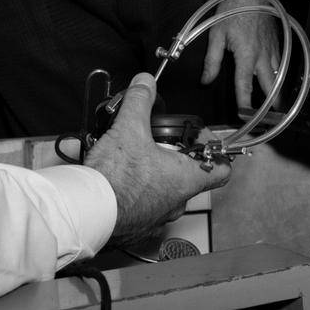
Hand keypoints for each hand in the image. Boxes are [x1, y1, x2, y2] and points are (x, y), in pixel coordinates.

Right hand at [84, 73, 230, 247]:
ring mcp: (157, 217)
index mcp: (185, 180)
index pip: (221, 170)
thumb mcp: (129, 128)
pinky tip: (118, 175)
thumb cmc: (114, 180)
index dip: (216, 151)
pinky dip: (136, 190)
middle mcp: (176, 202)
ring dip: (155, 173)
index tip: (201, 139)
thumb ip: (140, 101)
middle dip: (176, 156)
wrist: (87, 212)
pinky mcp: (137, 225)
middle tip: (160, 142)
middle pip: (190, 177)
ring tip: (134, 156)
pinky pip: (144, 205)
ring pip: (166, 191)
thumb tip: (145, 83)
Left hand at [200, 0, 281, 110]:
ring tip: (276, 106)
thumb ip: (211, 61)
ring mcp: (272, 49)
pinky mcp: (277, 43)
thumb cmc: (232, 10)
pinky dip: (279, 75)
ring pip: (278, 76)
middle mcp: (262, 55)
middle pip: (270, 85)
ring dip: (277, 91)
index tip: (244, 115)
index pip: (244, 85)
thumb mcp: (216, 35)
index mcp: (246, 54)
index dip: (244, 103)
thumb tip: (206, 80)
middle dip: (271, 104)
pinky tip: (276, 81)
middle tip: (270, 118)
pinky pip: (280, 63)